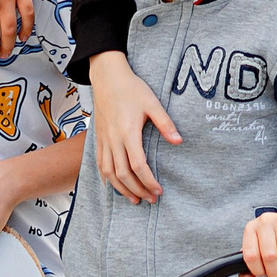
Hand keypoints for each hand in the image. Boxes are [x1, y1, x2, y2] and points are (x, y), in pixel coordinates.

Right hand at [89, 54, 178, 203]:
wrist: (107, 77)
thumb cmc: (131, 88)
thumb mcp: (152, 103)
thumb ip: (165, 123)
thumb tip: (178, 141)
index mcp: (128, 132)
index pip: (138, 165)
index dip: (148, 181)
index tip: (159, 190)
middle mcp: (113, 139)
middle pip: (122, 174)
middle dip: (137, 190)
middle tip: (150, 199)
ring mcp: (104, 140)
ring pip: (108, 173)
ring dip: (121, 189)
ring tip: (134, 199)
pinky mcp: (98, 138)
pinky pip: (99, 163)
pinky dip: (106, 178)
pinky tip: (114, 185)